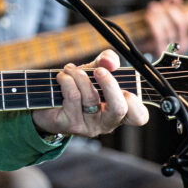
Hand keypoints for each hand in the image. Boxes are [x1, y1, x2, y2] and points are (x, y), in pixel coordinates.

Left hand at [31, 49, 148, 137]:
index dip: (135, 101)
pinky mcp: (71, 124)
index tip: (123, 87)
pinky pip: (73, 97)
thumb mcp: (95, 72)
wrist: (48, 103)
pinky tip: (62, 76)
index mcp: (120, 112)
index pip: (139, 116)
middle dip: (109, 84)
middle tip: (99, 71)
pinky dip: (67, 80)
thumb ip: (106, 62)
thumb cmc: (78, 88)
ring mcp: (89, 126)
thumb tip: (109, 61)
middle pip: (119, 109)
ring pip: (91, 97)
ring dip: (80, 76)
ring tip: (70, 69)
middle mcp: (107, 123)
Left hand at [143, 0, 187, 56]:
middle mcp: (183, 44)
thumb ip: (171, 3)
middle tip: (161, 5)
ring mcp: (171, 49)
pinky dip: (153, 22)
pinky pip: (158, 34)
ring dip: (159, 14)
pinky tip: (148, 16)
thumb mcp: (164, 13)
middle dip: (170, 10)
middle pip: (181, 24)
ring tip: (152, 7)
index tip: (177, 6)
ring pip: (169, 28)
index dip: (187, 12)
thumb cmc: (153, 26)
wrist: (137, 41)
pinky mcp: (158, 50)